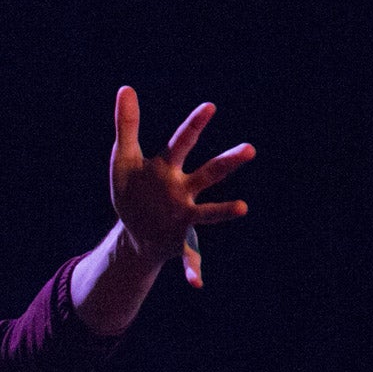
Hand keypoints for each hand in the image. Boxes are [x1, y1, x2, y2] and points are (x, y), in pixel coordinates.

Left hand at [109, 87, 254, 281]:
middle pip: (209, 173)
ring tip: (243, 208)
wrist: (138, 231)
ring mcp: (185, 216)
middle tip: (249, 149)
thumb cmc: (135, 190)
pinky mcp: (180, 241)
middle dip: (227, 162)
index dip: (194, 125)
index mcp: (168, 169)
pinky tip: (196, 283)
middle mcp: (183, 190)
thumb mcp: (123, 159)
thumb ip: (126, 125)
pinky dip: (194, 269)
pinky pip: (189, 256)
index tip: (209, 106)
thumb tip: (126, 88)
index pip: (182, 143)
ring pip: (209, 212)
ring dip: (225, 210)